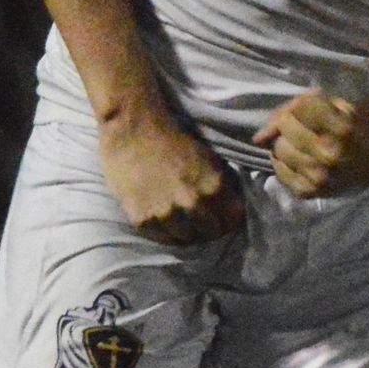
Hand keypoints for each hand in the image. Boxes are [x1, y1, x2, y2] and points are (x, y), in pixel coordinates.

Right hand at [95, 109, 246, 245]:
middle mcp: (193, 203)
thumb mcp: (209, 158)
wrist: (132, 128)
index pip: (235, 220)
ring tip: (180, 220)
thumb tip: (234, 207)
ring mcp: (167, 214)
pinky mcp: (143, 219)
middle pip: (212, 233)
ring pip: (187, 239)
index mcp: (215, 186)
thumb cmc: (172, 138)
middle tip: (201, 221)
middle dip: (210, 227)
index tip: (224, 218)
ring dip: (187, 232)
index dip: (231, 219)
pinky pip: (162, 239)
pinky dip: (165, 232)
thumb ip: (223, 184)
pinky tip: (163, 219)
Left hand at [256, 91, 368, 198]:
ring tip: (303, 144)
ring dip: (286, 143)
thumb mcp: (336, 105)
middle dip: (292, 122)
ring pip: (278, 150)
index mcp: (342, 128)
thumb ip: (296, 110)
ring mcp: (320, 176)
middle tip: (308, 127)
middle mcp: (330, 155)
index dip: (303, 105)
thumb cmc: (357, 123)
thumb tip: (257, 138)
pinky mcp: (312, 192)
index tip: (315, 110)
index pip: (299, 107)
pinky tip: (299, 159)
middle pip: (285, 127)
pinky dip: (284, 163)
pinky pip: (279, 173)